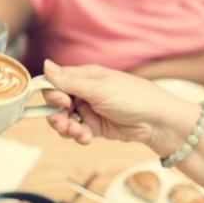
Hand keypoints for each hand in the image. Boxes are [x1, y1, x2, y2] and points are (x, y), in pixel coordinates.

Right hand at [42, 60, 198, 154]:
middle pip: (56, 104)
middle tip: (63, 124)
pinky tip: (87, 138)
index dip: (52, 94)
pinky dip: (79, 136)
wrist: (158, 122)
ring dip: (67, 129)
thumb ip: (69, 81)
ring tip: (77, 133)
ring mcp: (89, 110)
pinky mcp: (95, 126)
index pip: (55, 82)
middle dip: (57, 116)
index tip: (60, 103)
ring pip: (65, 120)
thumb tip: (45, 64)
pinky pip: (77, 132)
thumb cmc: (133, 97)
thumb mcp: (98, 89)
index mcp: (84, 77)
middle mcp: (84, 92)